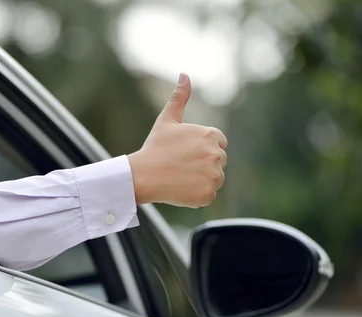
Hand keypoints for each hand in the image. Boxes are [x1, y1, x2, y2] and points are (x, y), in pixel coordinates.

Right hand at [128, 73, 227, 207]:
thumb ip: (179, 97)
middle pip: (218, 162)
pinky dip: (197, 195)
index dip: (200, 149)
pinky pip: (208, 195)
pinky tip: (181, 188)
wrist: (143, 175)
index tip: (184, 153)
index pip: (218, 143)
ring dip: (201, 180)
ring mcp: (214, 176)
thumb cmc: (154, 147)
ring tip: (180, 177)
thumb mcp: (167, 120)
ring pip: (214, 179)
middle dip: (203, 165)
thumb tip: (184, 74)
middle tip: (180, 166)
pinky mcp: (208, 194)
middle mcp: (217, 155)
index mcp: (211, 135)